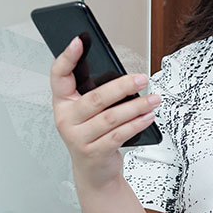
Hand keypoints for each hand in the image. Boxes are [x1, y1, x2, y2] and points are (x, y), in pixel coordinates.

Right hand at [50, 35, 159, 189]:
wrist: (94, 171)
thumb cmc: (94, 135)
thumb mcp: (89, 114)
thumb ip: (98, 95)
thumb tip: (125, 78)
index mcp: (63, 103)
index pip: (59, 75)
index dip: (68, 57)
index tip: (80, 41)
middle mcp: (66, 119)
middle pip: (95, 98)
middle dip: (122, 86)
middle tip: (142, 78)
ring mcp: (78, 137)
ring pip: (110, 117)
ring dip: (136, 107)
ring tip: (153, 100)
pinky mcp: (93, 152)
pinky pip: (118, 135)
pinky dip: (136, 124)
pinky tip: (148, 117)